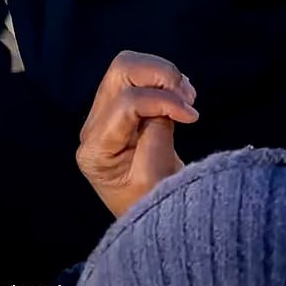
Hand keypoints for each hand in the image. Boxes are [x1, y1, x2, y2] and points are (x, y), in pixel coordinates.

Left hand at [76, 50, 198, 217]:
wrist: (156, 219)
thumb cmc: (155, 205)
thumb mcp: (155, 174)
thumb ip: (157, 132)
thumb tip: (168, 99)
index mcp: (95, 150)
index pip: (127, 102)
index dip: (163, 101)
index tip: (193, 115)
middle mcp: (93, 127)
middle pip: (121, 71)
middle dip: (159, 74)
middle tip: (187, 95)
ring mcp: (104, 115)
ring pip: (128, 65)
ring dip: (162, 73)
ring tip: (187, 95)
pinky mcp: (120, 107)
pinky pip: (138, 74)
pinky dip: (163, 77)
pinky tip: (181, 96)